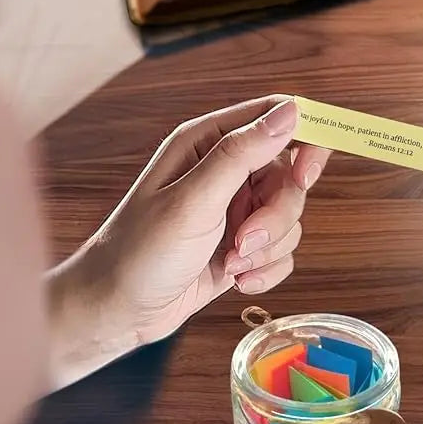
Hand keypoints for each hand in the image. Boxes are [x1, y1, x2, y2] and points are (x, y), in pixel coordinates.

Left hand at [48, 97, 328, 386]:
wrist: (116, 310)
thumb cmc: (139, 251)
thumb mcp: (193, 200)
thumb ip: (242, 153)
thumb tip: (290, 113)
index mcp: (209, 142)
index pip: (277, 116)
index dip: (305, 138)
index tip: (306, 175)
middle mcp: (226, 170)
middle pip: (291, 173)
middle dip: (278, 213)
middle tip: (246, 239)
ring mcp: (236, 208)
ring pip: (290, 215)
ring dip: (269, 246)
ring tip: (231, 262)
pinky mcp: (243, 245)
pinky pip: (282, 249)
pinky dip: (267, 268)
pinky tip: (236, 279)